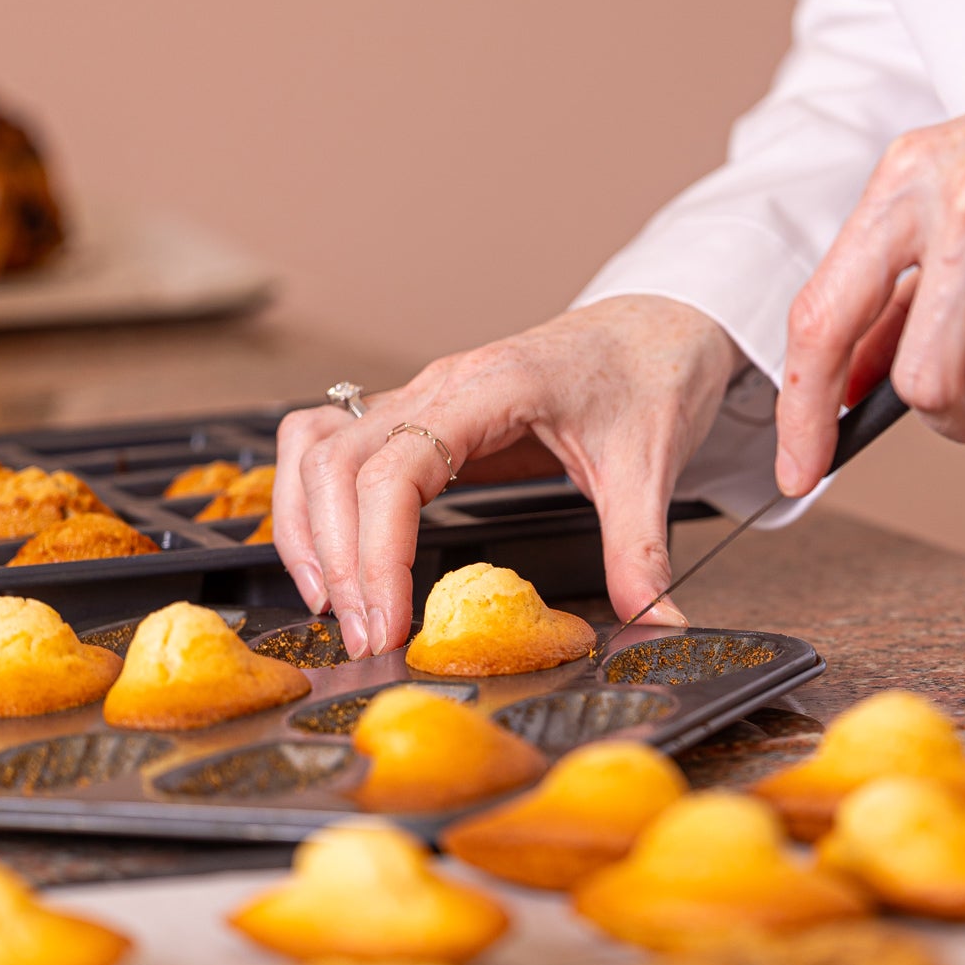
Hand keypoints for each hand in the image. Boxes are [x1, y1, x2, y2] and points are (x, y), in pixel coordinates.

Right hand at [273, 297, 741, 656]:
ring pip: (317, 448)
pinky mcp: (418, 413)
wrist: (652, 327)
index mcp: (493, 386)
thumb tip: (657, 625)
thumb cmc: (647, 374)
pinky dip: (312, 498)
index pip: (397, 468)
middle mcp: (440, 384)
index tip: (389, 622)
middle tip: (366, 637)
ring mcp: (421, 395)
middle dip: (338, 558)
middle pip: (338, 461)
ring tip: (331, 603)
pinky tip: (330, 554)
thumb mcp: (650, 467)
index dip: (379, 552)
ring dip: (307, 527)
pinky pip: (331, 443)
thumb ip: (642, 552)